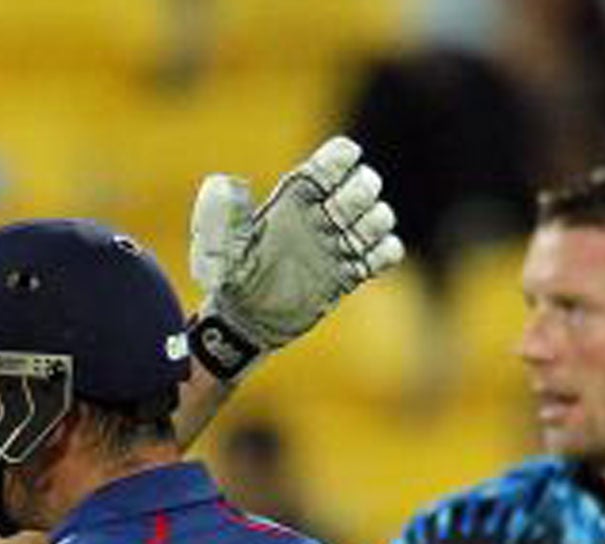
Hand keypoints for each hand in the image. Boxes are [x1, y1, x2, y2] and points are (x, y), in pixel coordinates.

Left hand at [186, 135, 403, 377]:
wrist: (244, 325)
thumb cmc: (228, 283)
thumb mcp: (218, 249)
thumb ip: (221, 217)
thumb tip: (223, 182)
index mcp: (294, 199)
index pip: (331, 162)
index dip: (342, 157)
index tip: (337, 170)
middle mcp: (320, 217)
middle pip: (363, 186)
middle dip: (362, 190)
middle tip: (340, 214)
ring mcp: (337, 246)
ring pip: (378, 217)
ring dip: (376, 221)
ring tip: (354, 239)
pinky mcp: (348, 275)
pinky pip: (384, 254)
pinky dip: (387, 252)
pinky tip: (368, 259)